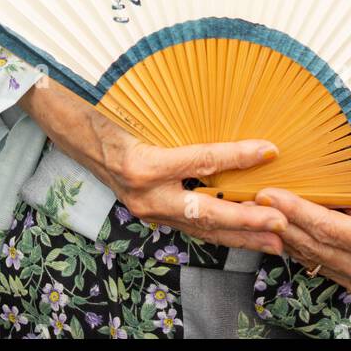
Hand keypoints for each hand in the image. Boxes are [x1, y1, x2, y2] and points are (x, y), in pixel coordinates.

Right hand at [18, 78, 288, 255]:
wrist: (68, 131)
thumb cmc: (103, 113)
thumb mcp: (138, 111)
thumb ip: (178, 121)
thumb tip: (222, 117)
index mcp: (142, 163)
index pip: (201, 160)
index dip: (238, 156)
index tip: (270, 150)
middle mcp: (144, 193)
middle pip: (205, 212)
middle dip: (247, 220)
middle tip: (282, 224)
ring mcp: (145, 208)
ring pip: (200, 227)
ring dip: (240, 234)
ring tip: (274, 240)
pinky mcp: (147, 212)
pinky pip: (188, 225)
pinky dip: (218, 231)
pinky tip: (241, 233)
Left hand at [254, 188, 350, 295]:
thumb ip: (332, 186)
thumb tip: (289, 172)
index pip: (327, 227)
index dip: (294, 210)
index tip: (267, 193)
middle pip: (315, 245)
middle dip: (280, 221)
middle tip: (251, 200)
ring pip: (309, 256)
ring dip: (280, 233)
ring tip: (254, 210)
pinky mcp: (349, 284)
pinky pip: (312, 262)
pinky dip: (292, 243)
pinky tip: (273, 226)